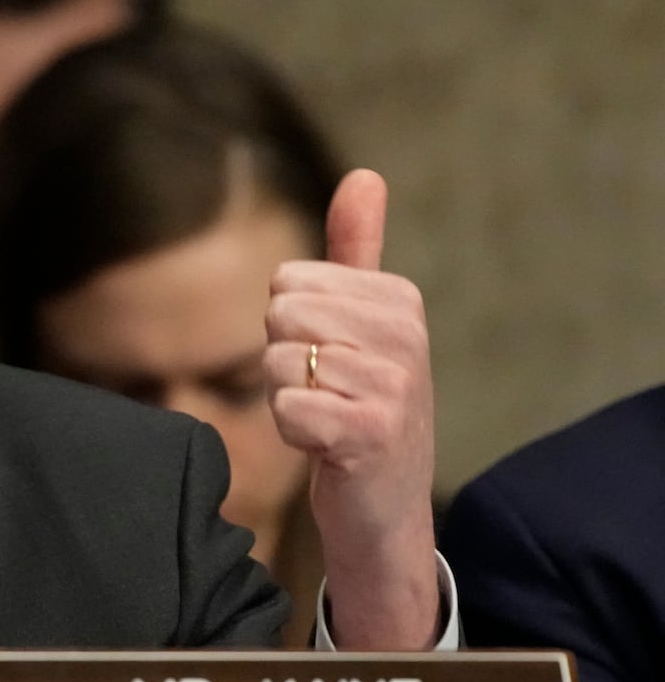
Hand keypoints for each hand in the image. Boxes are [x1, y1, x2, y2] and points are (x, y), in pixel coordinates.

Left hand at [265, 169, 438, 647]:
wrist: (383, 505)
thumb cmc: (362, 404)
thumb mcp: (363, 323)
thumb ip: (357, 250)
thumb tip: (364, 175)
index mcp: (399, 298)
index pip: (288, 281)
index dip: (291, 328)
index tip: (331, 359)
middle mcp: (405, 334)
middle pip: (278, 315)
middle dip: (284, 360)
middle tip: (325, 392)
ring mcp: (393, 384)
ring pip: (277, 362)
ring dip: (287, 398)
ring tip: (327, 418)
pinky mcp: (370, 432)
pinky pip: (286, 407)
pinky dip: (293, 433)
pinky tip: (327, 447)